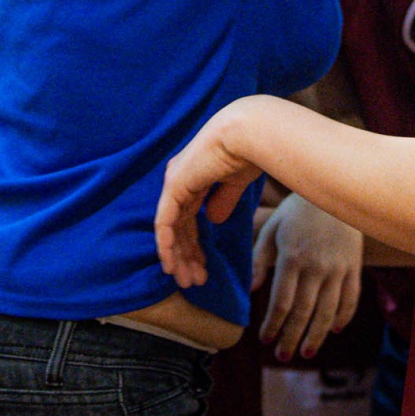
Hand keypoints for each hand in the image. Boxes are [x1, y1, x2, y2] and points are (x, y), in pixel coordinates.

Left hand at [157, 99, 266, 288]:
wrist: (249, 134)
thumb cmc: (249, 151)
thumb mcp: (235, 182)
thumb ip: (223, 199)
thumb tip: (214, 220)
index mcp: (194, 175)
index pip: (189, 217)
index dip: (195, 244)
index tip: (204, 266)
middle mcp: (180, 180)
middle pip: (179, 226)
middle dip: (187, 255)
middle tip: (193, 281)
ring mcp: (174, 183)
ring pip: (171, 229)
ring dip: (178, 257)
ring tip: (186, 280)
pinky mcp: (173, 188)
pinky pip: (164, 223)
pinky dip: (166, 245)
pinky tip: (170, 264)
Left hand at [254, 192, 362, 359]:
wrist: (336, 189)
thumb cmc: (297, 210)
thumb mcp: (272, 229)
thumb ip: (260, 260)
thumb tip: (251, 290)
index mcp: (292, 258)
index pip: (281, 303)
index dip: (272, 325)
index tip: (265, 340)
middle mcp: (316, 267)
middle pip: (303, 313)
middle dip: (291, 338)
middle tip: (282, 357)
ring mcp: (338, 268)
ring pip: (328, 312)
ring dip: (316, 336)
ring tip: (306, 353)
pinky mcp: (354, 266)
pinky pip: (351, 298)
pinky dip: (344, 317)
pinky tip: (335, 330)